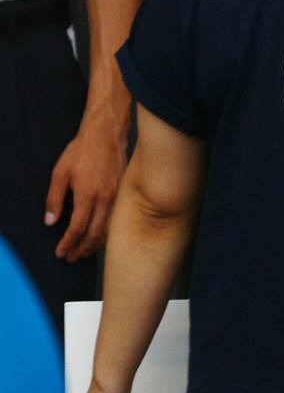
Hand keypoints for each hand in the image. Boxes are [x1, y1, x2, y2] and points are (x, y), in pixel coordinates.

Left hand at [48, 105, 127, 259]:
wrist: (107, 134)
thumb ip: (54, 199)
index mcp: (88, 195)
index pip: (77, 228)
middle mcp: (105, 199)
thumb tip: (51, 221)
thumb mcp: (60, 173)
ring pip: (108, 229)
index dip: (68, 243)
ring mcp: (117, 196)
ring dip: (95, 244)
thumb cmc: (82, 151)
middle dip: (82, 249)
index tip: (61, 252)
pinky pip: (115, 219)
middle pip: (95, 234)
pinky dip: (106, 232)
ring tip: (84, 251)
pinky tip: (99, 235)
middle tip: (71, 257)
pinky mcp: (123, 192)